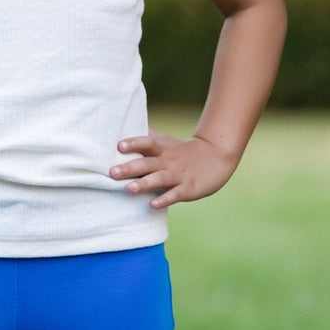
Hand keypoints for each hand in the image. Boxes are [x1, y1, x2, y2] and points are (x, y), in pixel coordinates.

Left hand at [109, 131, 237, 209]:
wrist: (217, 156)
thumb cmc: (182, 151)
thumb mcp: (165, 142)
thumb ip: (146, 138)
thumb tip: (123, 125)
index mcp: (162, 148)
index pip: (147, 143)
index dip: (134, 143)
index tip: (119, 146)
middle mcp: (168, 161)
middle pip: (148, 162)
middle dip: (130, 167)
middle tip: (112, 172)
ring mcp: (179, 175)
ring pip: (160, 179)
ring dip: (144, 183)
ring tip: (129, 189)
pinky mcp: (188, 188)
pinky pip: (175, 194)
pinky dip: (164, 199)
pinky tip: (152, 204)